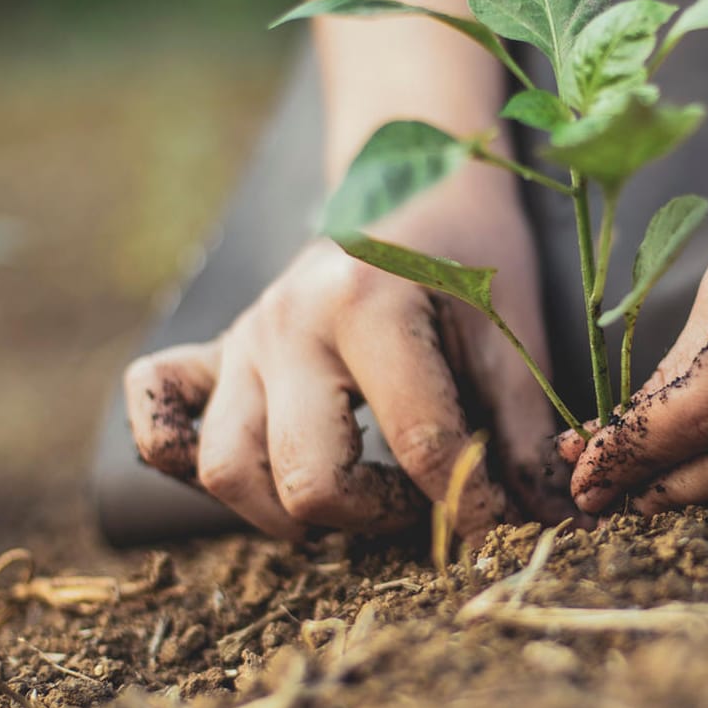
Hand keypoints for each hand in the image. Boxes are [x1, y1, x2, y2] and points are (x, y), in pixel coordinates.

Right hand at [125, 165, 562, 540]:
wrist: (413, 181)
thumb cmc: (470, 256)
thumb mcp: (511, 333)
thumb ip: (521, 431)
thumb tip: (549, 522)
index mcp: (366, 305)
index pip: (417, 445)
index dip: (470, 505)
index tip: (501, 527)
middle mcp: (286, 323)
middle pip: (304, 479)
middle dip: (374, 516)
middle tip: (418, 501)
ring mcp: (242, 340)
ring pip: (226, 470)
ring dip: (288, 511)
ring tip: (353, 496)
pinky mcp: (213, 352)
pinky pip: (158, 418)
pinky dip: (182, 458)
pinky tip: (256, 469)